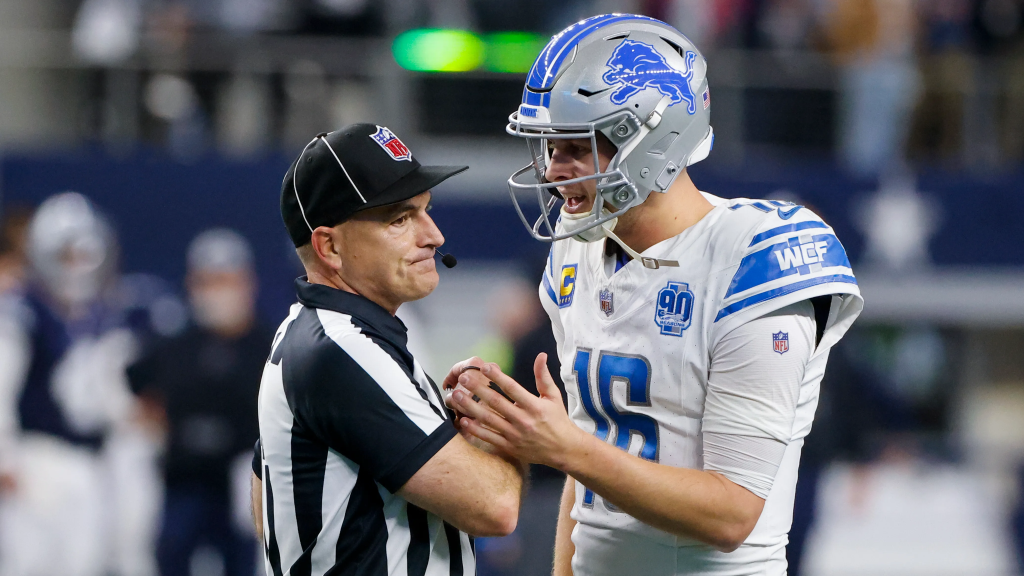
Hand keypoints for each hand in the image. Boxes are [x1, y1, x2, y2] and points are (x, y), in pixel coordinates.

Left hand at [451, 353, 585, 469]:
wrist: (564, 450)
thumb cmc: (558, 420)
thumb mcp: (554, 396)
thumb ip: (544, 377)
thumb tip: (541, 355)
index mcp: (534, 406)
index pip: (512, 388)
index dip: (497, 377)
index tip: (484, 366)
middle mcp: (523, 421)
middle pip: (496, 402)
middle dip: (477, 389)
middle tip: (463, 378)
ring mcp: (515, 435)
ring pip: (488, 420)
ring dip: (470, 407)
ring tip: (456, 396)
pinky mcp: (509, 447)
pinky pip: (489, 437)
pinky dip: (475, 430)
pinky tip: (463, 420)